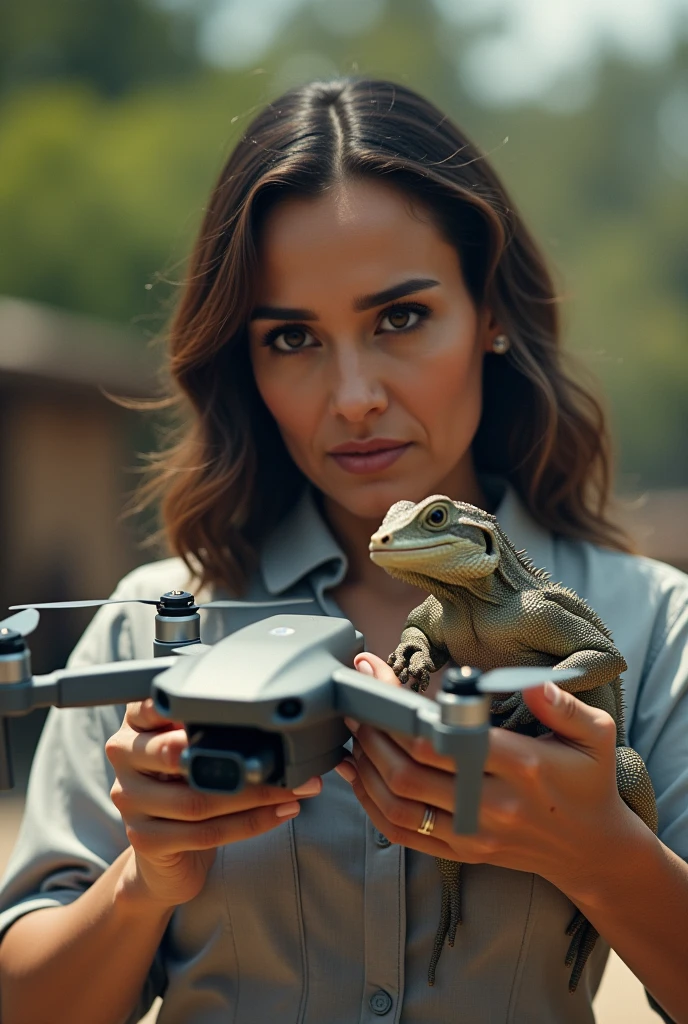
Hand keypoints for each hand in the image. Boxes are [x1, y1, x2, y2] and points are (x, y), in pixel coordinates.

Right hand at [105, 699, 321, 908]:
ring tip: (294, 790)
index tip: (231, 706)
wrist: (167, 857)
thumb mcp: (191, 750)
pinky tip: (278, 813)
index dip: (186, 704)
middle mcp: (125, 759)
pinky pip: (205, 832)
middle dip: (240, 760)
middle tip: (284, 761)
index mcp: (135, 727)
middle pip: (177, 754)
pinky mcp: (144, 839)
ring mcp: (129, 801)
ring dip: (256, 796)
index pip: (154, 705)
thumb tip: (265, 717)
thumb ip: (207, 728)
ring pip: (197, 799)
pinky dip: (250, 823)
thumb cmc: (185, 790)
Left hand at [337, 654, 633, 900]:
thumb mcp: (595, 735)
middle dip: (372, 730)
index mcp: (522, 765)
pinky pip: (403, 833)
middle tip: (355, 700)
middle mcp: (492, 803)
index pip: (444, 736)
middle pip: (410, 767)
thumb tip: (531, 682)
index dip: (400, 706)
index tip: (376, 673)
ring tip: (352, 730)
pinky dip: (371, 804)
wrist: (593, 850)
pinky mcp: (461, 851)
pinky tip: (358, 775)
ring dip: (365, 765)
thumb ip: (563, 705)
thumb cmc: (588, 781)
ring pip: (398, 801)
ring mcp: (473, 833)